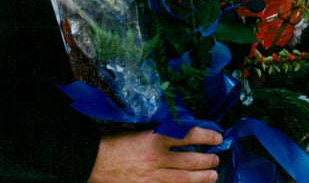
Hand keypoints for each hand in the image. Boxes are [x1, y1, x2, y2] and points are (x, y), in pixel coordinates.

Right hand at [89, 126, 222, 182]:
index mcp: (154, 138)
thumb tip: (180, 134)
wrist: (91, 161)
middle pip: (190, 160)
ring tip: (213, 176)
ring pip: (184, 179)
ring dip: (201, 178)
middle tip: (216, 159)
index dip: (206, 136)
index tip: (217, 137)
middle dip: (207, 160)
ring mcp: (152, 177)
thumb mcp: (137, 131)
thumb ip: (158, 133)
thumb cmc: (112, 142)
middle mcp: (156, 158)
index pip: (188, 136)